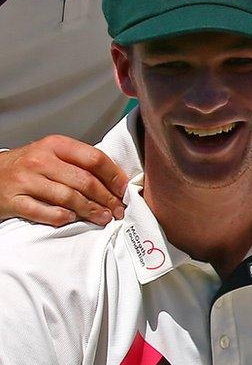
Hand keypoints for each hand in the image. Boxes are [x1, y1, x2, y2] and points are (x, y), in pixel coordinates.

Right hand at [0, 135, 126, 226]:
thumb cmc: (27, 166)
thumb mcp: (51, 153)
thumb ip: (78, 162)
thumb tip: (114, 180)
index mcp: (55, 145)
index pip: (94, 158)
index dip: (114, 176)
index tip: (124, 190)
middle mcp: (40, 161)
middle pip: (84, 181)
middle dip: (107, 198)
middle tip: (118, 210)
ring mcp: (25, 181)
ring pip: (68, 198)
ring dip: (90, 211)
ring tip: (103, 218)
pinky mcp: (13, 201)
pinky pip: (45, 212)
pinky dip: (62, 217)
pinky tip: (71, 219)